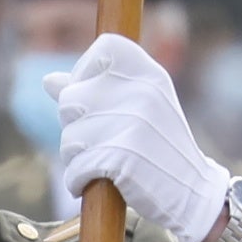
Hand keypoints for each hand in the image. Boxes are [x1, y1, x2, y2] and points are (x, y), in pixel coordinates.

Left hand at [55, 34, 230, 241]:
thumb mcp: (137, 110)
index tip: (95, 100)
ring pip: (69, 136)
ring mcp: (133, 123)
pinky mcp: (122, 157)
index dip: (86, 71)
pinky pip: (75, 167)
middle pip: (71, 98)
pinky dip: (77, 181)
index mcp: (151, 74)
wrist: (193, 194)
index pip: (105, 47)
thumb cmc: (159, 149)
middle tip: (101, 143)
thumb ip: (95, 91)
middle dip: (75, 126)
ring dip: (76, 158)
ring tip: (102, 165)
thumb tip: (48, 80)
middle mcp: (143, 92)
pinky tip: (94, 184)